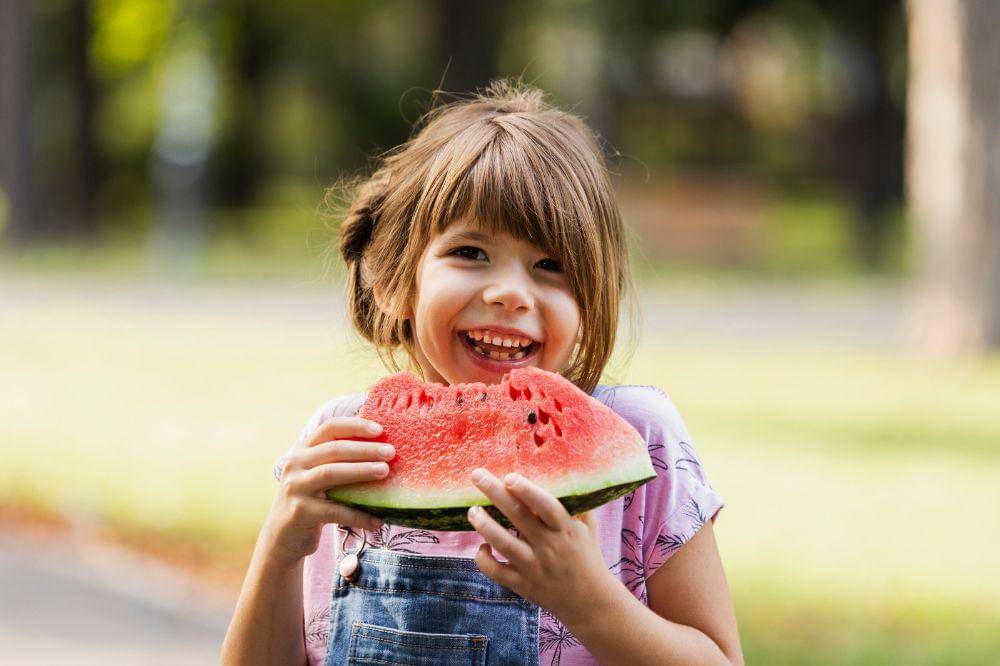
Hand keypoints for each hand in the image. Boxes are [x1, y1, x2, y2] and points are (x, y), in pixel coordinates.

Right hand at [263, 417, 393, 565]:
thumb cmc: (312, 501)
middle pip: (333, 449)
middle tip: (390, 452)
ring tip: (385, 472)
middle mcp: (295, 464)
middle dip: (364, 449)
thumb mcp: (319, 475)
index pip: (330, 428)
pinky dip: (358, 515)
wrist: (283, 536)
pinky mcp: (299, 512)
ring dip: (361, 470)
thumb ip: (340, 462)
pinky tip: (376, 520)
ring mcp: (295, 487)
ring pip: (331, 473)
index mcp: (303, 450)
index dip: (355, 426)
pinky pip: (334, 511)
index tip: (380, 430)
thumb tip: (382, 450)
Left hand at [467, 469, 615, 626]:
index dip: (527, 491)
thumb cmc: (587, 556)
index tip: (509, 477)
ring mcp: (534, 567)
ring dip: (484, 525)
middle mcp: (549, 547)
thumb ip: (576, 503)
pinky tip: (482, 547)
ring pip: (504, 544)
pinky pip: (497, 572)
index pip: (547, 506)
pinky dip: (484, 559)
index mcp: (566, 530)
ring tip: (472, 511)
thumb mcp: (588, 528)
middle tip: (477, 475)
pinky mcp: (522, 585)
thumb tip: (562, 473)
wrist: (589, 602)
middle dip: (495, 493)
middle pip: (518, 517)